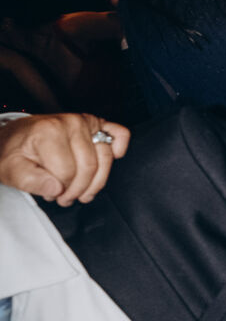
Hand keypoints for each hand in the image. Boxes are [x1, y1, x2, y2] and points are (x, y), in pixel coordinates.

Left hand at [0, 113, 129, 204]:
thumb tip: (56, 189)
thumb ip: (30, 181)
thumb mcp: (10, 170)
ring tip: (82, 191)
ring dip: (96, 181)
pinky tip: (113, 158)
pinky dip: (120, 147)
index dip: (59, 191)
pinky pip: (118, 133)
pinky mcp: (95, 124)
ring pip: (105, 158)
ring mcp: (85, 122)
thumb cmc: (14, 153)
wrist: (15, 137)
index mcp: (48, 132)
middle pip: (88, 167)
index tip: (51, 196)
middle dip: (77, 190)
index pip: (66, 172)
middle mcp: (70, 123)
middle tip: (64, 198)